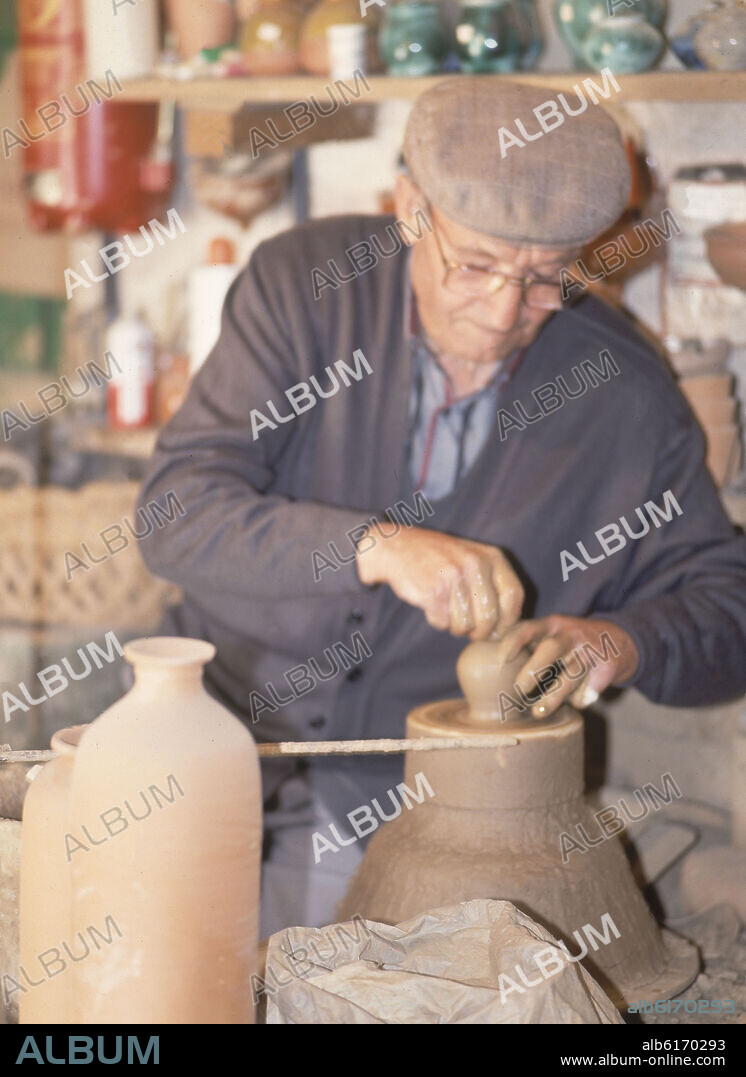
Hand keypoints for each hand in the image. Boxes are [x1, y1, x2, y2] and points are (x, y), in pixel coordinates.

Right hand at [355, 524, 523, 639]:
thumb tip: (507, 628)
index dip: (508, 620)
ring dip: (456, 627)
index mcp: (492, 557)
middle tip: (470, 631)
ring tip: (448, 612)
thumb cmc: (439, 560)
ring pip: (465, 625)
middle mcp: (476, 564)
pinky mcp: (433, 591)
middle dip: (480, 632)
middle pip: (490, 618)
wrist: (397, 547)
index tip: (497, 630)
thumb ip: (493, 585)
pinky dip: (437, 621)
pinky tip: (432, 605)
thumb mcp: (473, 559)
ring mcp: (454, 576)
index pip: (514, 596)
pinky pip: (442, 623)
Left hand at [496, 616, 638, 717]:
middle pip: (551, 649)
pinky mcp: (607, 669)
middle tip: (519, 689)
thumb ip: (527, 643)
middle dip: (533, 669)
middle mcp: (570, 635)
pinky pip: (589, 689)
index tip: (499, 660)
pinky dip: (580, 699)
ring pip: (571, 674)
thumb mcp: (551, 632)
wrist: (620, 641)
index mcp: (551, 625)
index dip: (512, 642)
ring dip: (554, 696)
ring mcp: (590, 652)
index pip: (528, 628)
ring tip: (538, 712)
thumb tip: (488, 664)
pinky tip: (575, 703)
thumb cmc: (570, 642)